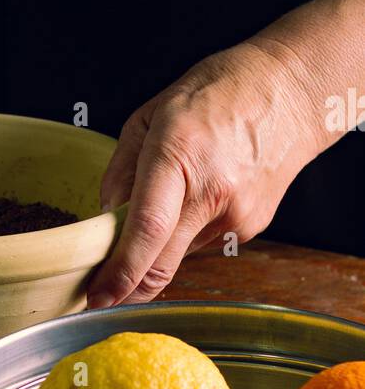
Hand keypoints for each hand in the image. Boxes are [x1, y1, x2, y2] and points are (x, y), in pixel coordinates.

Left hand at [86, 40, 323, 307]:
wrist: (290, 92)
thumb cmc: (217, 93)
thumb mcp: (149, 116)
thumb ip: (121, 173)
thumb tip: (105, 220)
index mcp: (179, 155)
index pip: (146, 230)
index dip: (119, 272)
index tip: (98, 296)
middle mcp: (212, 192)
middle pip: (162, 264)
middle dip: (129, 287)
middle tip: (106, 292)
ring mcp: (237, 214)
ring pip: (179, 254)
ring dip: (161, 245)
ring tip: (174, 196)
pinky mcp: (252, 226)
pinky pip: (203, 242)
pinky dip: (189, 230)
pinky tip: (202, 195)